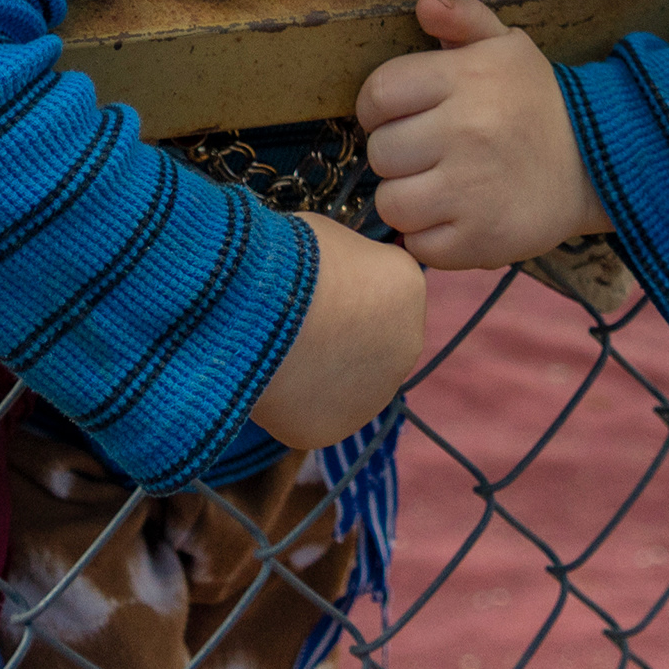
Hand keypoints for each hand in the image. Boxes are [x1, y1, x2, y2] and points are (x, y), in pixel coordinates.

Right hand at [246, 213, 425, 448]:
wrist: (259, 309)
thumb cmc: (291, 257)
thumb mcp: (332, 239)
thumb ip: (347, 265)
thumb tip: (334, 278)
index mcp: (409, 290)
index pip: (384, 289)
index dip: (345, 287)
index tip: (314, 285)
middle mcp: (406, 347)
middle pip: (372, 341)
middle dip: (340, 334)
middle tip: (294, 322)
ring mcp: (373, 395)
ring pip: (345, 382)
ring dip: (320, 371)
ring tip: (275, 350)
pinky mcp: (333, 429)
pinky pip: (312, 412)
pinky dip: (291, 400)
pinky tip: (266, 377)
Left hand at [358, 0, 610, 270]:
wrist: (598, 164)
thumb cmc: (538, 102)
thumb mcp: (508, 47)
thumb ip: (464, 19)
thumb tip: (424, 5)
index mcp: (466, 78)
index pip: (379, 93)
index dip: (378, 107)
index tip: (398, 115)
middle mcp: (465, 131)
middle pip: (380, 151)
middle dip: (397, 153)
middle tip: (426, 152)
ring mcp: (471, 190)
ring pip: (392, 202)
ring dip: (408, 198)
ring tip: (437, 187)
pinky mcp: (480, 240)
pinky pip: (419, 245)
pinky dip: (429, 237)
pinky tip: (453, 218)